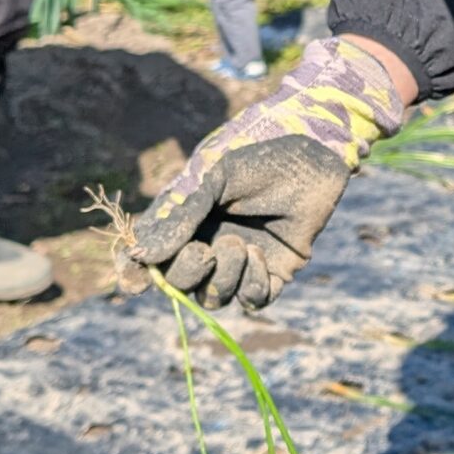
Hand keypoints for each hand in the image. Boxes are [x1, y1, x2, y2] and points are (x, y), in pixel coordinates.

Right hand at [124, 36, 408, 309]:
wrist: (313, 153)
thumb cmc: (259, 156)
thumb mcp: (214, 178)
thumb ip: (182, 215)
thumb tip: (142, 256)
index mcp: (185, 221)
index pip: (151, 259)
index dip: (140, 273)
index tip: (141, 278)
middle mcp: (208, 244)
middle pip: (180, 284)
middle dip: (188, 274)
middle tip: (205, 251)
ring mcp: (240, 261)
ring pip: (214, 298)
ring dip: (223, 279)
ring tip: (240, 245)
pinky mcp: (274, 271)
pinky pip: (253, 299)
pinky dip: (252, 286)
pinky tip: (260, 256)